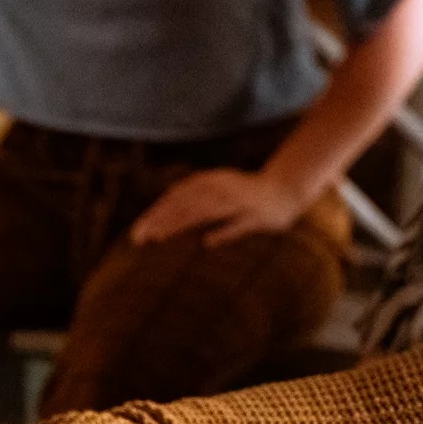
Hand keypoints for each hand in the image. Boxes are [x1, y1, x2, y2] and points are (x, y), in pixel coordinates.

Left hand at [129, 168, 307, 248]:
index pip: (176, 197)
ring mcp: (240, 201)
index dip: (156, 213)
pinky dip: (223, 232)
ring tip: (160, 237)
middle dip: (160, 220)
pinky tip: (207, 243)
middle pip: (185, 204)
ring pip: (206, 212)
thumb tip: (167, 199)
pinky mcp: (257, 215)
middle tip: (140, 238)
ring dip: (181, 223)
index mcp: (210, 181)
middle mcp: (222, 188)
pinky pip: (238, 225)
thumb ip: (193, 196)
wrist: (285, 189)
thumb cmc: (244, 193)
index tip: (137, 232)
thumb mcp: (216, 189)